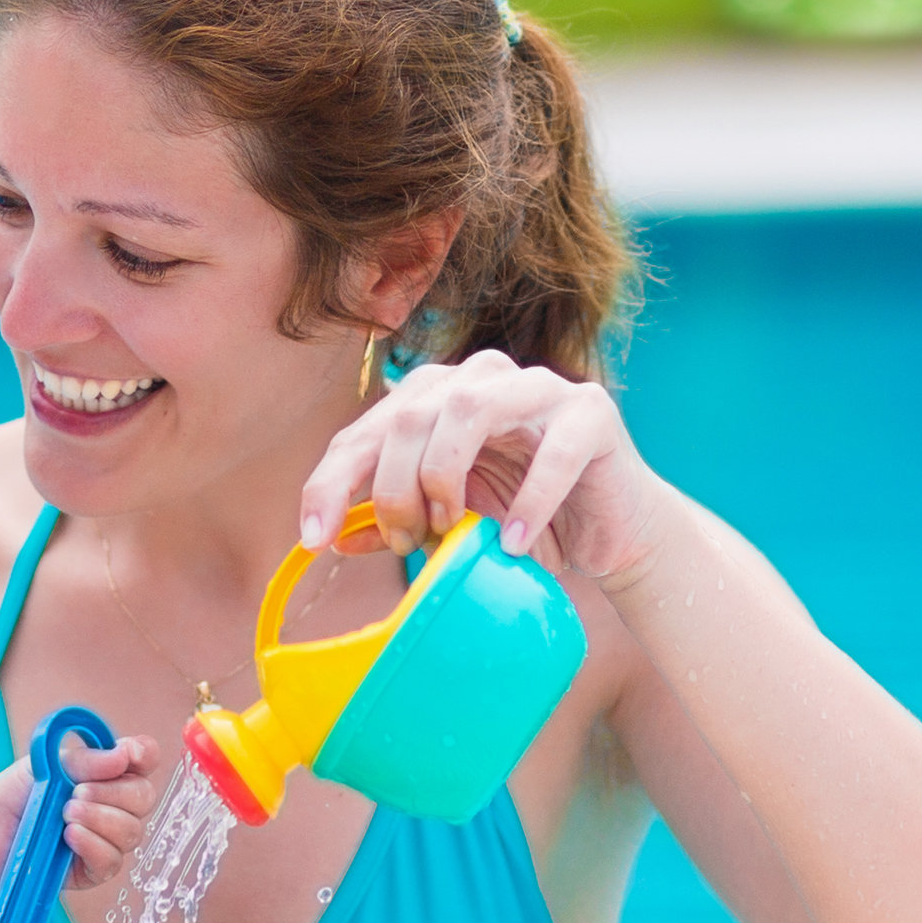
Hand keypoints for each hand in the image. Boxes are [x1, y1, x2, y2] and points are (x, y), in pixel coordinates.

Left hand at [51, 730, 155, 889]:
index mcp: (110, 773)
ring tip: (64, 814)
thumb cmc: (20, 792)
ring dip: (99, 819)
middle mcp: (116, 805)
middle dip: (112, 793)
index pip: (143, 759)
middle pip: (143, 798)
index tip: (128, 753)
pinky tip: (69, 837)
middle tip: (75, 793)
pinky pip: (111, 860)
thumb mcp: (50, 765)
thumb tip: (122, 756)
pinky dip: (92, 845)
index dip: (143, 755)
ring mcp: (109, 839)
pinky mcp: (95, 869)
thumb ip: (86, 760)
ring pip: (131, 831)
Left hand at [296, 348, 666, 582]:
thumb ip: (394, 522)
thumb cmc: (523, 522)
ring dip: (445, 475)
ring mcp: (540, 389)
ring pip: (470, 408)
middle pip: (410, 414)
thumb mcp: (449, 526)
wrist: (609, 535)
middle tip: (404, 540)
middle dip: (393, 486)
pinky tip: (511, 543)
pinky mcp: (592, 414)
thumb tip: (333, 538)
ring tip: (451, 529)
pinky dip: (527, 502)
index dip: (332, 480)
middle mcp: (483, 379)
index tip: (312, 538)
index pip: (367, 428)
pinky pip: (552, 451)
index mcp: (438, 398)